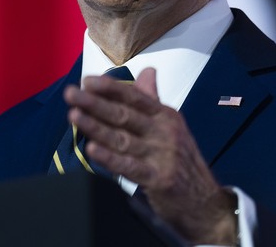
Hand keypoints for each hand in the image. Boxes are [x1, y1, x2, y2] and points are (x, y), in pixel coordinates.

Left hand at [65, 68, 237, 244]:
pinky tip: (92, 148)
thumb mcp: (171, 127)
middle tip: (70, 93)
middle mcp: (164, 132)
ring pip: (122, 138)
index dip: (110, 88)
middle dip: (94, 103)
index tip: (87, 80)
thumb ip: (153, 101)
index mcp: (166, 116)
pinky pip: (129, 166)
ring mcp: (162, 155)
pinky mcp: (158, 178)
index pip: (135, 97)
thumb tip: (147, 71)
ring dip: (95, 126)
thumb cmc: (182, 161)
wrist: (205, 203)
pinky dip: (109, 157)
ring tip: (73, 115)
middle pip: (124, 114)